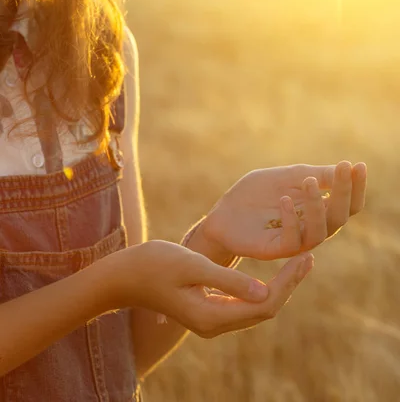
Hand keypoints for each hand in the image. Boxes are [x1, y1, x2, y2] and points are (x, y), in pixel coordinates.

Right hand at [102, 240, 313, 337]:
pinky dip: (260, 287)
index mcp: (211, 317)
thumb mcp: (192, 267)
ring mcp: (210, 320)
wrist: (122, 276)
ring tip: (298, 260)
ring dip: (277, 286)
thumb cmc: (153, 265)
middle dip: (288, 284)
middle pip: (264, 309)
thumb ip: (228, 280)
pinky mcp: (206, 309)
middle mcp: (214, 325)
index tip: (304, 257)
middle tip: (309, 255)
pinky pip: (242, 303)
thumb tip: (265, 293)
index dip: (288, 284)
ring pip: (255, 307)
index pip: (264, 306)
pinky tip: (270, 270)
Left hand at [197, 161, 366, 260]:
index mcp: (317, 210)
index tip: (359, 165)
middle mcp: (311, 228)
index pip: (347, 203)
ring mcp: (294, 240)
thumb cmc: (255, 195)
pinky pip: (291, 240)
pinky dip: (291, 219)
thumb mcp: (287, 177)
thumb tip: (347, 168)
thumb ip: (315, 175)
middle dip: (344, 192)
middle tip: (344, 169)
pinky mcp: (274, 250)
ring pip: (321, 231)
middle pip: (340, 216)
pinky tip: (284, 199)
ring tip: (309, 181)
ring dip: (318, 204)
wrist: (222, 214)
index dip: (355, 186)